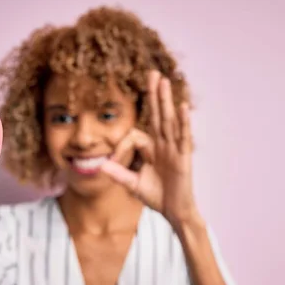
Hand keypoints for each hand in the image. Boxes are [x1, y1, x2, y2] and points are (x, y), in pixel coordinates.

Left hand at [101, 70, 201, 226]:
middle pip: (158, 115)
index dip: (120, 146)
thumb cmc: (157, 196)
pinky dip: (183, 122)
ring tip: (164, 81)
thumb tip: (100, 166)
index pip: (135, 136)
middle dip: (154, 94)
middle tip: (152, 72)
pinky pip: (183, 136)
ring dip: (166, 100)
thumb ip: (118, 174)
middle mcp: (163, 145)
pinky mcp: (183, 157)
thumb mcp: (133, 184)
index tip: (110, 162)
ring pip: (169, 120)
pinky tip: (182, 106)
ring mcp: (174, 149)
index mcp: (151, 149)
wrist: (174, 211)